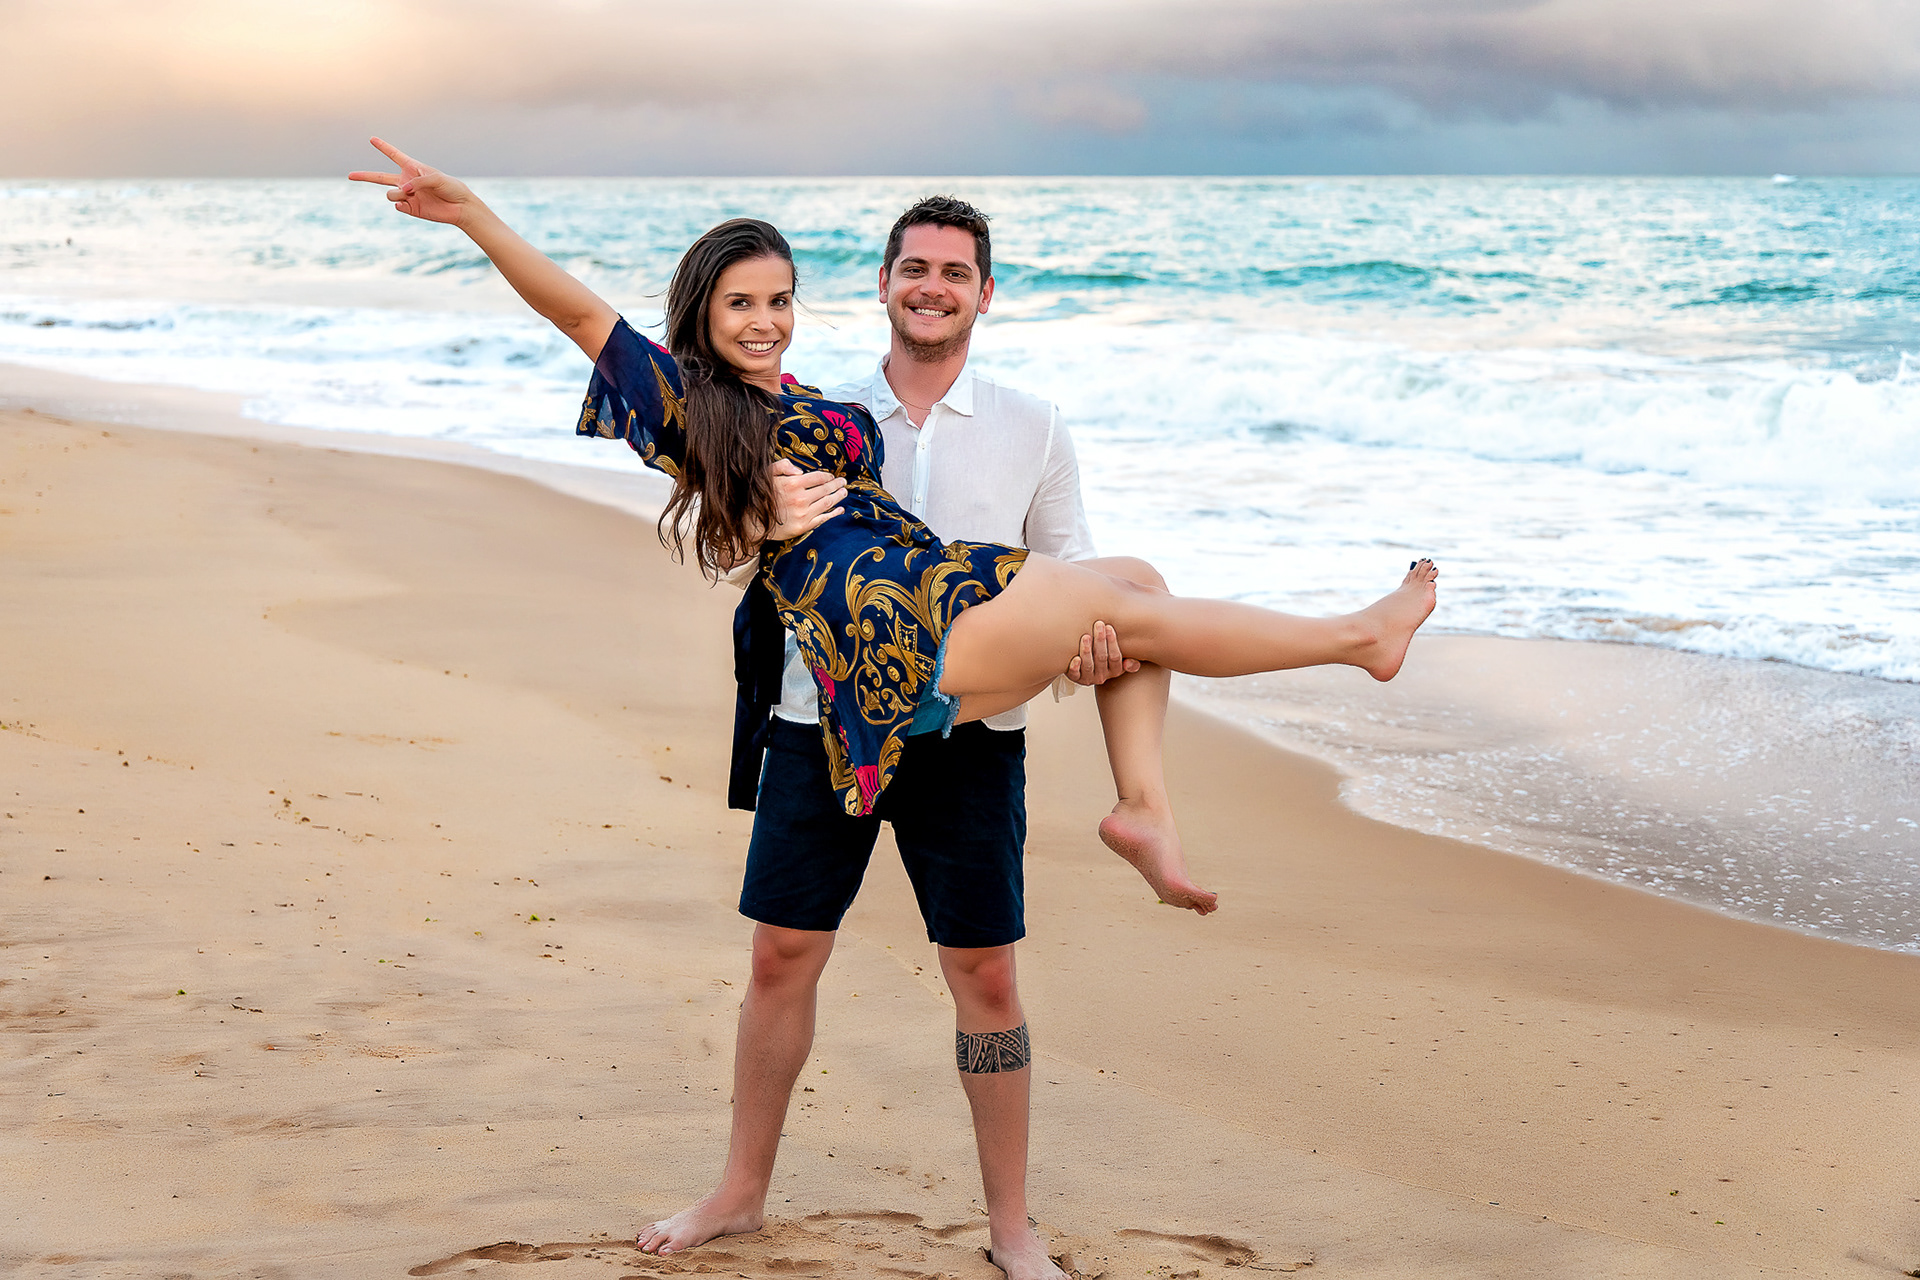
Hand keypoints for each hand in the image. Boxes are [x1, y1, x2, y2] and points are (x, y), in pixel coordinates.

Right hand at [348, 137, 475, 225]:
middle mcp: (407, 181)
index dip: (383, 147)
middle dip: (364, 176)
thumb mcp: (436, 178)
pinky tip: (409, 203)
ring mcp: (407, 196)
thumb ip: (417, 181)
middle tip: (350, 175)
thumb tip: (403, 192)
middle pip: (380, 178)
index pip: (394, 155)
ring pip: (390, 194)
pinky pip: (397, 206)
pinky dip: (400, 204)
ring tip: (410, 194)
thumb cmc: (451, 187)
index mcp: (412, 168)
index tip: (372, 139)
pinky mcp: (410, 209)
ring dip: (397, 194)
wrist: (460, 207)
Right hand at [766, 458, 846, 539]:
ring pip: (828, 502)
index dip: (827, 476)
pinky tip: (840, 509)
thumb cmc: (760, 496)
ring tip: (844, 492)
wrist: (752, 522)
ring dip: (838, 496)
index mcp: (793, 483)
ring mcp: (803, 513)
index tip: (831, 476)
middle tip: (843, 482)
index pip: (818, 477)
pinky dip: (834, 513)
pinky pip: (823, 518)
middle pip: (826, 489)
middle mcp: (800, 498)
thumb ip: (782, 466)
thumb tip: (800, 470)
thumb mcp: (766, 475)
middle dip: (836, 484)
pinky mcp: (804, 526)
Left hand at [1066, 621, 1139, 684]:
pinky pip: (1075, 674)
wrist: (1089, 669)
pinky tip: (1075, 658)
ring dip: (1087, 651)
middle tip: (1098, 625)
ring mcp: (1088, 678)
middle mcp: (1102, 676)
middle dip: (1100, 640)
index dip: (1112, 642)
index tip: (1109, 627)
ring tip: (1086, 637)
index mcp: (1115, 670)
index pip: (1115, 657)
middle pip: (1102, 658)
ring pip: (1088, 665)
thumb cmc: (1106, 656)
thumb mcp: (1119, 658)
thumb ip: (1130, 661)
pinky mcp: (1075, 678)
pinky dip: (1074, 667)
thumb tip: (1130, 664)